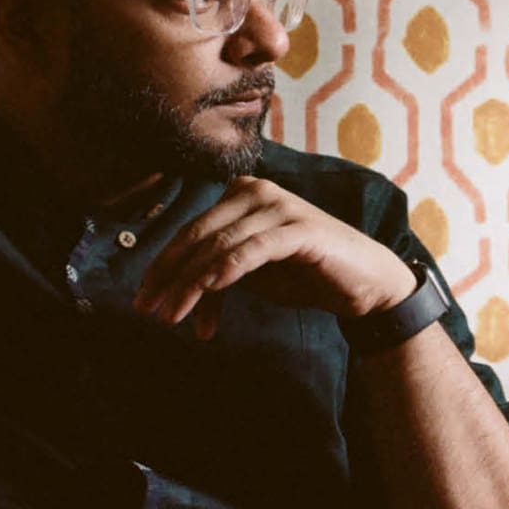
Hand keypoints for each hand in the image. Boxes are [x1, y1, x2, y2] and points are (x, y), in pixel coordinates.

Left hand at [134, 179, 416, 330]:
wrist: (365, 282)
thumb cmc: (307, 274)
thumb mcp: (254, 274)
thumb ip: (218, 273)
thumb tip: (176, 294)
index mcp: (242, 194)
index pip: (191, 232)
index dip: (162, 266)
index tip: (143, 300)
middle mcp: (257, 192)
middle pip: (197, 236)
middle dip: (167, 277)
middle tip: (148, 310)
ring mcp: (279, 207)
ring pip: (218, 246)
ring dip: (189, 285)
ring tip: (172, 317)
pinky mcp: (300, 229)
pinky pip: (251, 250)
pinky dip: (224, 272)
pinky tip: (207, 291)